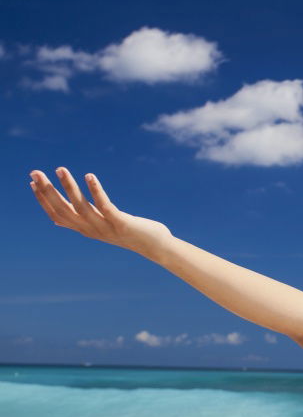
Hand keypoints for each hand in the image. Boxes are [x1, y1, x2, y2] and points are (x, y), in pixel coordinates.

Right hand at [29, 167, 172, 255]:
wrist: (157, 247)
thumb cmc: (130, 232)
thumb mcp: (102, 225)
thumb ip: (85, 219)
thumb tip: (60, 217)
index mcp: (85, 229)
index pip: (57, 215)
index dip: (43, 200)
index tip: (32, 182)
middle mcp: (91, 230)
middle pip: (64, 210)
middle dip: (48, 191)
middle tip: (35, 172)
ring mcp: (106, 227)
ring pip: (81, 206)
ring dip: (69, 187)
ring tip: (61, 169)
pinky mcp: (121, 223)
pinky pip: (105, 205)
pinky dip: (96, 190)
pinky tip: (90, 176)